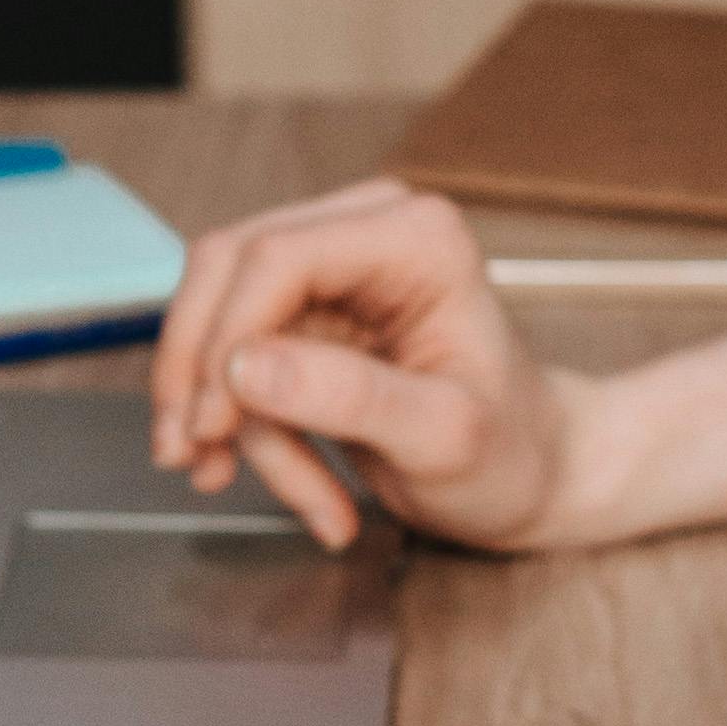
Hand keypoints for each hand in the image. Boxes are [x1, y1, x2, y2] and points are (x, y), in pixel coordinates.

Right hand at [148, 176, 589, 551]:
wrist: (533, 475)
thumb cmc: (511, 454)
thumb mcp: (442, 438)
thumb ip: (348, 397)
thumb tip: (243, 367)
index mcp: (415, 237)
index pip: (275, 257)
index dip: (225, 338)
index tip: (211, 428)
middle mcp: (368, 228)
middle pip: (226, 272)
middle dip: (201, 374)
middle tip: (193, 461)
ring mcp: (334, 267)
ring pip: (220, 321)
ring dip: (228, 418)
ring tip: (288, 496)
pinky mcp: (310, 312)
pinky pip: (237, 360)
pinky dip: (246, 429)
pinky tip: (298, 486)